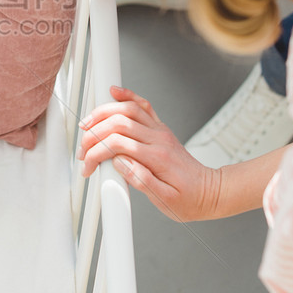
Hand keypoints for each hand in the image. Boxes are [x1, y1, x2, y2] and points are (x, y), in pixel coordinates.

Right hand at [78, 85, 221, 220]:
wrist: (209, 193)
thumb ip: (141, 180)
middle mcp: (158, 138)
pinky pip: (143, 106)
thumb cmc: (188, 200)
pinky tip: (113, 93)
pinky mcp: (159, 129)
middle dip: (94, 134)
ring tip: (87, 125)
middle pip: (118, 123)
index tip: (88, 167)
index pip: (118, 144)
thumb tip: (119, 164)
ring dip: (103, 113)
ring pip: (127, 109)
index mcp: (157, 157)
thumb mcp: (165, 200)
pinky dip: (127, 96)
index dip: (96, 153)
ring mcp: (159, 131)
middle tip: (83, 150)